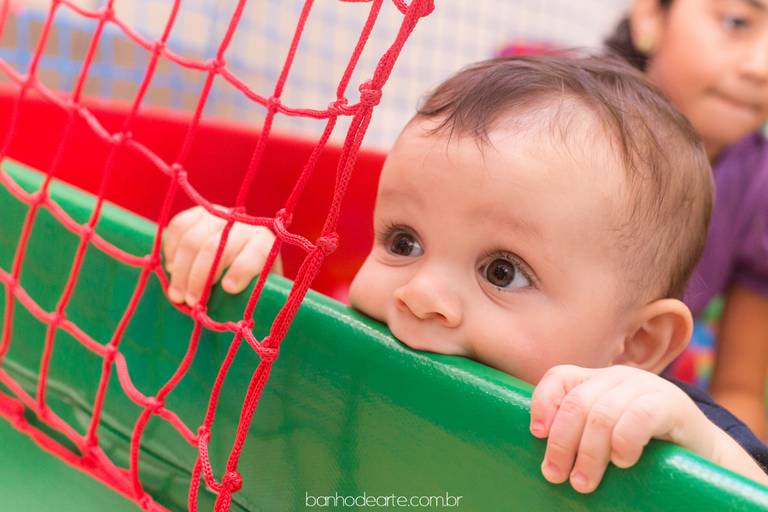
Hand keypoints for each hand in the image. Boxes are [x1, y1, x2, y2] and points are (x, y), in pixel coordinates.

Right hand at [162, 205, 281, 305]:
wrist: (246, 252)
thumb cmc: (253, 282)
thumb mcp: (260, 291)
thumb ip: (253, 298)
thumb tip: (241, 323)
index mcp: (265, 246)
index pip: (253, 256)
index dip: (240, 271)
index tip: (229, 289)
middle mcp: (244, 226)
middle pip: (215, 248)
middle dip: (199, 278)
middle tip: (190, 303)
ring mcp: (221, 215)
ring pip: (193, 238)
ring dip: (181, 269)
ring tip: (176, 294)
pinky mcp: (201, 213)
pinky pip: (179, 225)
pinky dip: (171, 248)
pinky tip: (172, 268)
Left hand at [529, 365, 710, 492]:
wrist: (703, 451)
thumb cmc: (644, 447)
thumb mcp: (605, 434)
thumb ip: (580, 432)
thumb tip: (544, 458)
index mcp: (598, 380)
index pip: (559, 377)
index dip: (543, 403)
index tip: (538, 434)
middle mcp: (618, 378)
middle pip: (577, 403)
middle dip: (561, 443)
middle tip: (556, 475)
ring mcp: (645, 387)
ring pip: (602, 415)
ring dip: (589, 454)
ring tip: (584, 483)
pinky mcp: (671, 403)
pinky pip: (637, 418)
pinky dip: (623, 444)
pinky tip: (623, 463)